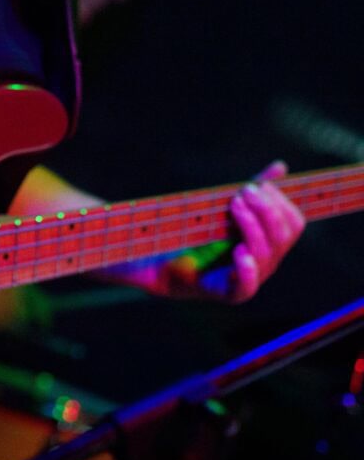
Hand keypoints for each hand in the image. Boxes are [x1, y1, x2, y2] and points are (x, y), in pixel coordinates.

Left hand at [163, 161, 305, 301]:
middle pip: (283, 237)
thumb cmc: (200, 236)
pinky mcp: (229, 293)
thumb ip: (255, 191)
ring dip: (252, 226)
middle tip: (243, 192)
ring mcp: (250, 279)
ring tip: (234, 206)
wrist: (166, 262)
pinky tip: (240, 250)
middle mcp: (266, 262)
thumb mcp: (229, 210)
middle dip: (266, 210)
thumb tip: (281, 166)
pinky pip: (247, 287)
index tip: (259, 185)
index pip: (293, 224)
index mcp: (271, 243)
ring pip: (265, 254)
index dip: (281, 203)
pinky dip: (247, 269)